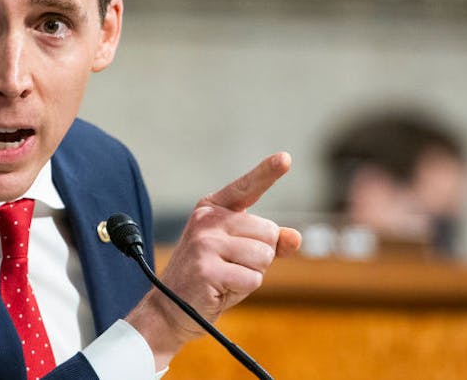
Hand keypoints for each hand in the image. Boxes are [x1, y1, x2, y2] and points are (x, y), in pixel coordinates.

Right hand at [126, 152, 301, 368]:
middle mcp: (207, 220)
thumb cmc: (210, 276)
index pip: (246, 187)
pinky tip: (220, 289)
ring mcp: (204, 243)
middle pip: (268, 232)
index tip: (286, 157)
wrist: (170, 308)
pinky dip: (243, 290)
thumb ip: (268, 242)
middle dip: (260, 256)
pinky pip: (252, 279)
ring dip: (252, 274)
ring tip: (225, 277)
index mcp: (212, 209)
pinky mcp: (207, 269)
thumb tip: (295, 237)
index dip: (267, 172)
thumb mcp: (239, 253)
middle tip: (230, 266)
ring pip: (263, 257)